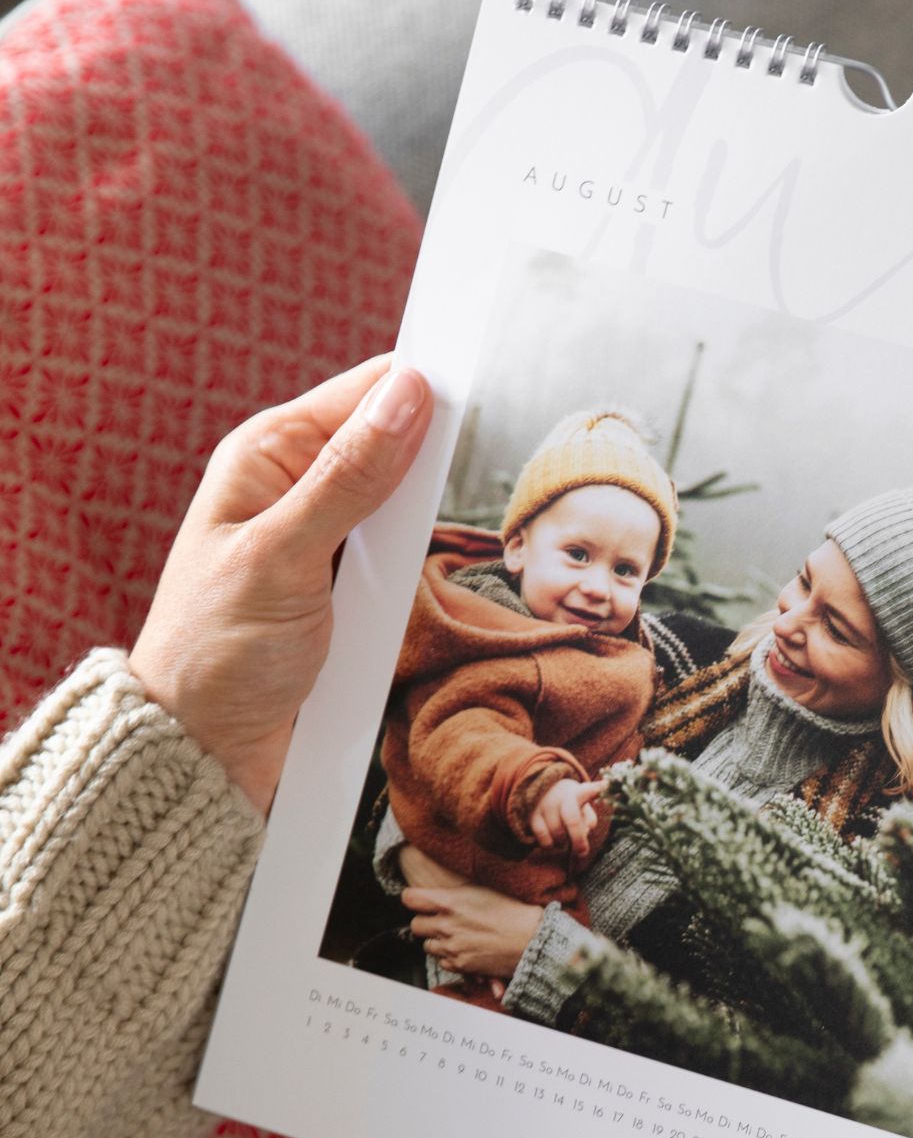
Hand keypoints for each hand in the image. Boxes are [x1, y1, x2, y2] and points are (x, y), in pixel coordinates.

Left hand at [130, 356, 431, 813]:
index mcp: (268, 454)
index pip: (366, 391)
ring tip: (423, 557)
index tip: (481, 396)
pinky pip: (401, 564)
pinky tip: (417, 590)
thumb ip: (349, 477)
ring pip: (406, 509)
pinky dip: (415, 575)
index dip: (424, 389)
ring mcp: (324, 539)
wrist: (205, 747)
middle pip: (395, 447)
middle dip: (431, 468)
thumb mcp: (283, 557)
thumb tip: (409, 395)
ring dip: (424, 532)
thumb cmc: (217, 652)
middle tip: (453, 493)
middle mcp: (297, 487)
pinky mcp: (344, 588)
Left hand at [402, 881, 544, 980]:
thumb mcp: (482, 891)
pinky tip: (465, 948)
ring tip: (457, 935)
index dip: (414, 899)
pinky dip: (449, 956)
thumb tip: (437, 894)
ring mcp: (453, 947)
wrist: (533, 939)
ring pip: (427, 945)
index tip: (420, 900)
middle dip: (426, 922)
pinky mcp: (461, 965)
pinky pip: (442, 961)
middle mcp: (447, 925)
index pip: (410, 898)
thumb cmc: (512, 910)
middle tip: (440, 920)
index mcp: (450, 902)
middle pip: (416, 925)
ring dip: (437, 940)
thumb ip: (454, 894)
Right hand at [529, 777, 605, 857]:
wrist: (543, 793)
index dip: (595, 789)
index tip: (605, 786)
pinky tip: (553, 844)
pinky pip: (543, 836)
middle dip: (578, 839)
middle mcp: (561, 797)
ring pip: (557, 832)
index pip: (588, 790)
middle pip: (572, 820)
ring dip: (563, 842)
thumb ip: (589, 819)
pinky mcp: (533, 815)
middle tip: (582, 852)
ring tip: (564, 841)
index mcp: (578, 793)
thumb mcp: (582, 806)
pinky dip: (549, 845)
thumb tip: (586, 831)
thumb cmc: (570, 804)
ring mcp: (546, 805)